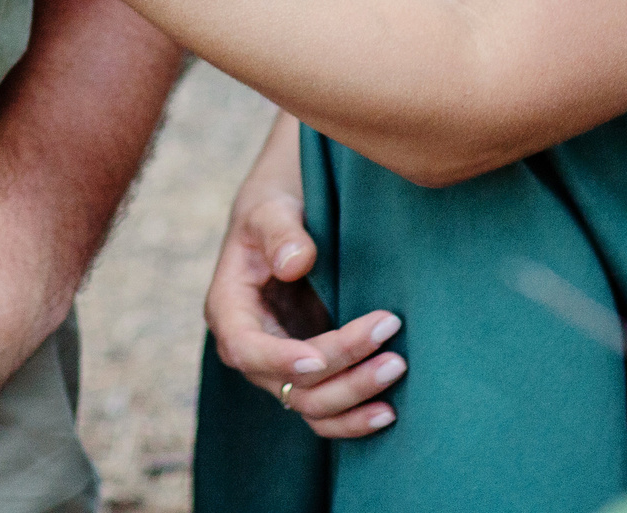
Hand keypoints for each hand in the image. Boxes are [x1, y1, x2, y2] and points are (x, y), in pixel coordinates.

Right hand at [204, 117, 405, 439]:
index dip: (280, 360)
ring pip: (312, 406)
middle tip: (391, 344)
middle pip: (290, 385)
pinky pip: (327, 410)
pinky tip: (389, 413)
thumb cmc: (274, 209)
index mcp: (228, 308)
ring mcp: (279, 366)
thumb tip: (295, 263)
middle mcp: (250, 347)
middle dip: (342, 372)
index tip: (320, 357)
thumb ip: (280, 231)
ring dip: (354, 397)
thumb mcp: (270, 208)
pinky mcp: (309, 372)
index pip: (247, 348)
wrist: (287, 217)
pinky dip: (354, 417)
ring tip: (397, 367)